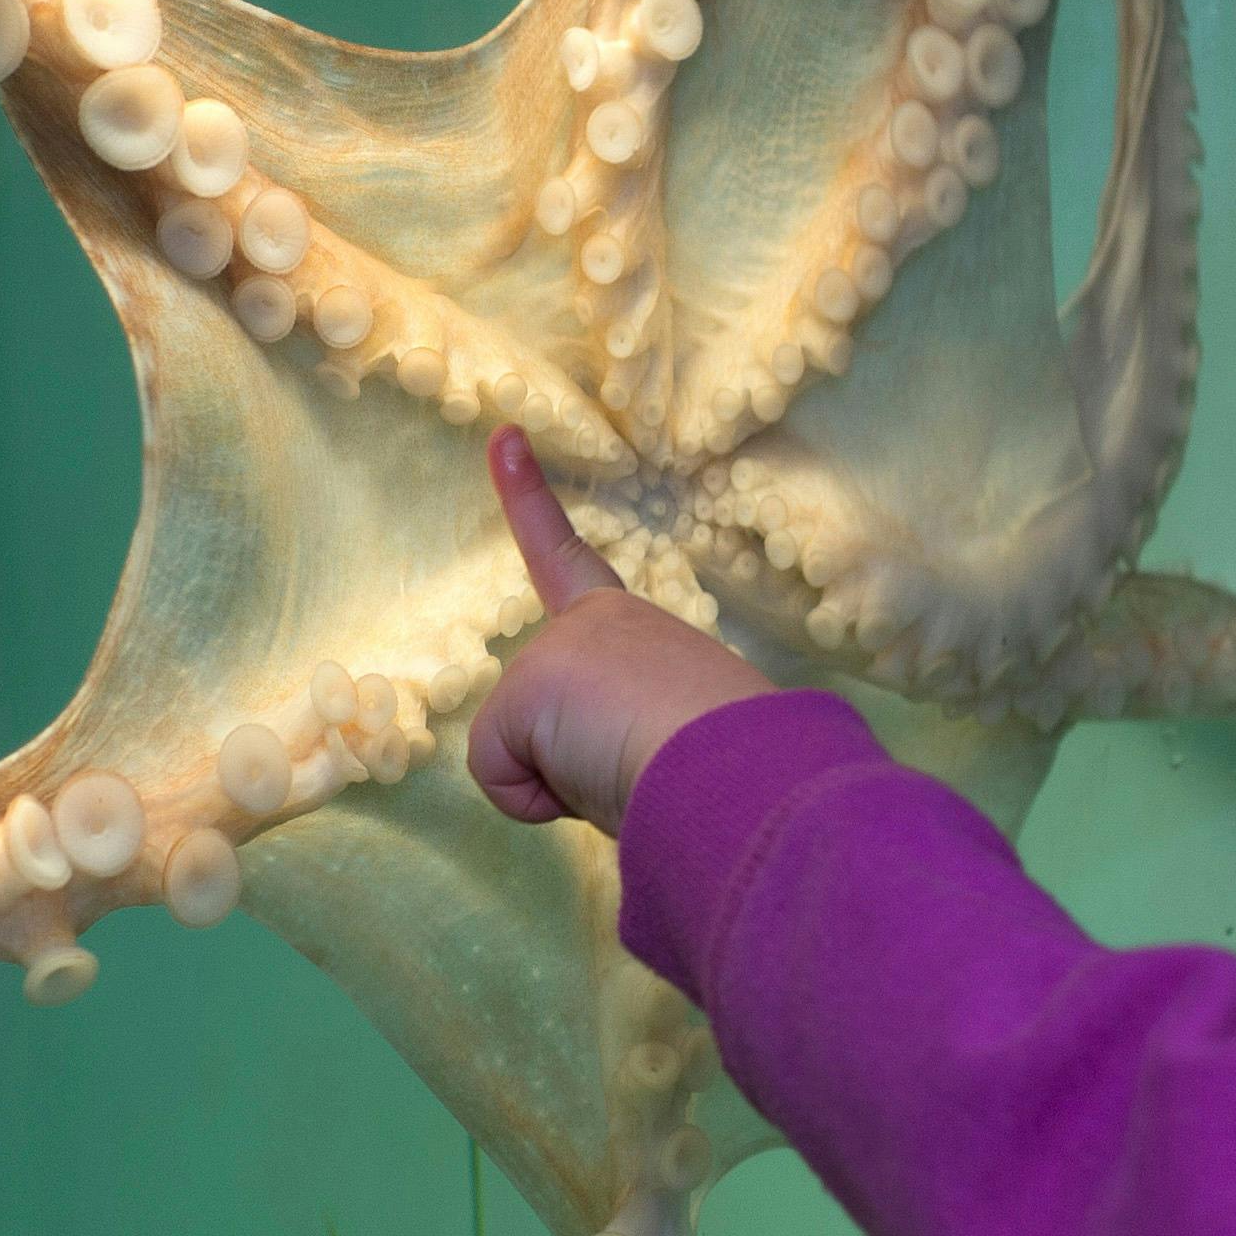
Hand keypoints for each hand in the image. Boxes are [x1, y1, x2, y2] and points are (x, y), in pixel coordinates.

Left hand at [467, 425, 768, 831]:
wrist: (734, 762)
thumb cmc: (723, 766)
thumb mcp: (667, 738)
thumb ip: (620, 740)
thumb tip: (589, 779)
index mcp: (629, 624)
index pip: (569, 557)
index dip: (528, 495)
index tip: (501, 435)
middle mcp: (592, 623)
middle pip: (542, 717)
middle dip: (575, 762)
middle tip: (649, 759)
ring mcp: (554, 649)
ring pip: (524, 753)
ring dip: (571, 785)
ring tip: (636, 768)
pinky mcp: (525, 690)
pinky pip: (502, 777)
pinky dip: (539, 800)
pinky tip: (597, 782)